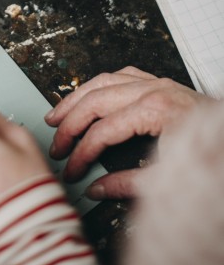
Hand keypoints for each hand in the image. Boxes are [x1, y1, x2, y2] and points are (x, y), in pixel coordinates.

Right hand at [45, 66, 202, 198]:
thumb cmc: (213, 158)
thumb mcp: (171, 181)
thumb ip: (129, 185)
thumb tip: (98, 189)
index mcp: (155, 110)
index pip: (103, 130)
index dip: (82, 152)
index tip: (72, 169)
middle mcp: (154, 90)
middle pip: (96, 101)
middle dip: (71, 124)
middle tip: (57, 145)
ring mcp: (157, 83)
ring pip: (103, 81)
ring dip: (77, 98)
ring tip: (57, 115)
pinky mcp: (162, 83)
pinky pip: (121, 75)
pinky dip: (100, 85)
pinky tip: (90, 94)